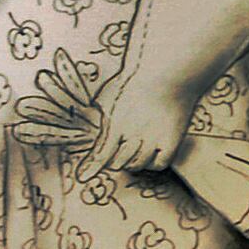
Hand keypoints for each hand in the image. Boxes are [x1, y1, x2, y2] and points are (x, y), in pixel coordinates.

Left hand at [16, 49, 191, 173]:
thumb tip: (77, 125)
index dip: (91, 167)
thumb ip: (94, 116)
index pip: (101, 154)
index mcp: (113, 123)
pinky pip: (158, 164)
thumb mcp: (107, 98)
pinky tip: (149, 151)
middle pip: (118, 163)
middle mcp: (132, 135)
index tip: (83, 176)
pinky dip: (152, 162)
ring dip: (132, 160)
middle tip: (116, 149)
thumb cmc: (133, 80)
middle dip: (113, 159)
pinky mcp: (171, 141)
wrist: (166, 72)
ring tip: (132, 146)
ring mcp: (152, 139)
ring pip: (137, 165)